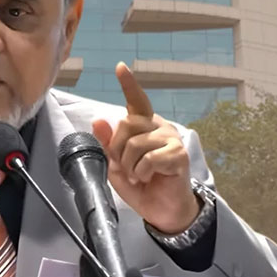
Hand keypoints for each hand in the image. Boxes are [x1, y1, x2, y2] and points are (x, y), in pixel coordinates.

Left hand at [91, 62, 199, 233]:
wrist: (161, 210)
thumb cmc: (141, 184)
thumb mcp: (116, 164)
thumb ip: (108, 143)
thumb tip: (98, 121)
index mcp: (144, 126)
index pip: (136, 101)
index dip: (129, 84)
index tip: (120, 67)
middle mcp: (159, 127)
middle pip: (126, 124)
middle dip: (118, 150)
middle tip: (127, 168)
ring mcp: (170, 139)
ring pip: (135, 144)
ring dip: (131, 166)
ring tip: (139, 175)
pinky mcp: (178, 154)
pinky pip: (149, 159)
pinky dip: (142, 173)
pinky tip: (150, 178)